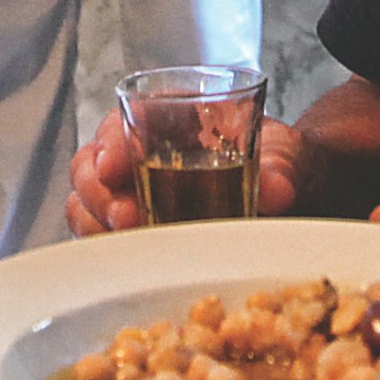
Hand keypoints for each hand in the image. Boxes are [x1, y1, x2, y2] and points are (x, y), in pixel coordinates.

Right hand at [67, 113, 306, 235]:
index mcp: (167, 119)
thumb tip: (277, 191)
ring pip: (88, 203)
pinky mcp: (136, 229)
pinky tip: (126, 260)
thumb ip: (282, 168)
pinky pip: (102, 236)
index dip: (110, 143)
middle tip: (128, 217)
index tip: (114, 166)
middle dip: (100, 193)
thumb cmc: (279, 162)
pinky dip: (106, 247)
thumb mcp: (288, 155)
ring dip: (99, 224)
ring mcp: (132, 193)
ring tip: (129, 240)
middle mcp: (138, 153)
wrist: (292, 195)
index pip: (120, 122)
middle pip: (92, 166)